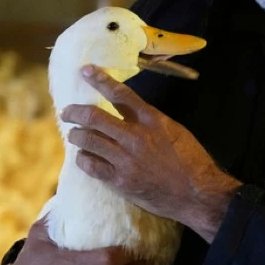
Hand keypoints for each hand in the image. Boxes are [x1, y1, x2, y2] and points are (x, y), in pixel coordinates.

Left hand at [61, 64, 241, 241]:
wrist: (197, 193)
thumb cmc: (190, 160)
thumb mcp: (174, 130)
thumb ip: (149, 121)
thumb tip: (128, 113)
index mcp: (151, 120)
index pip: (119, 93)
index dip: (100, 80)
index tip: (85, 71)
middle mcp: (135, 137)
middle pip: (94, 117)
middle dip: (75, 112)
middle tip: (67, 112)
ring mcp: (126, 160)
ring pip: (88, 140)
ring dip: (76, 135)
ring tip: (74, 134)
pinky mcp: (120, 181)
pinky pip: (91, 166)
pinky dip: (83, 158)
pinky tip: (83, 157)